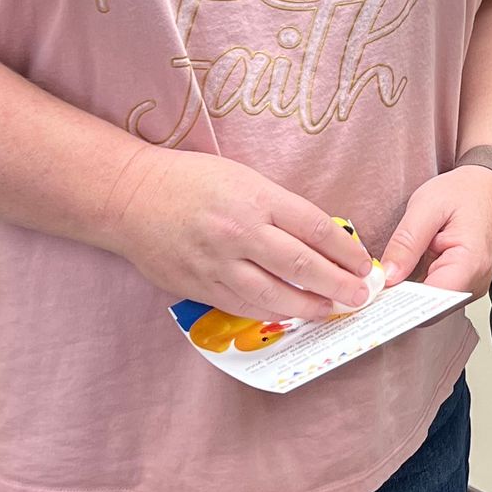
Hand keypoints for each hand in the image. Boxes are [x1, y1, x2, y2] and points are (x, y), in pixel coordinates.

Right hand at [100, 147, 374, 321]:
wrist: (130, 196)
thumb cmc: (190, 180)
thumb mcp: (242, 178)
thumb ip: (278, 208)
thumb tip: (318, 240)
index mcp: (257, 198)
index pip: (316, 229)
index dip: (346, 251)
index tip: (361, 264)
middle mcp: (241, 231)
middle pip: (303, 265)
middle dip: (338, 285)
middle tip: (359, 295)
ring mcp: (219, 262)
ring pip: (275, 295)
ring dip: (309, 306)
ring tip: (329, 310)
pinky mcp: (200, 285)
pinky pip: (243, 305)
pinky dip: (270, 312)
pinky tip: (287, 314)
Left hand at [380, 166, 491, 299]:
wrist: (491, 187)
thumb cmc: (466, 192)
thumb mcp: (427, 206)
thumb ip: (406, 242)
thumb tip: (387, 276)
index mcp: (470, 263)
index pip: (430, 302)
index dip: (399, 301)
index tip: (374, 294)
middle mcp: (475, 283)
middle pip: (429, 308)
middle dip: (398, 299)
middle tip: (371, 284)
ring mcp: (471, 287)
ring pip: (430, 306)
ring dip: (406, 295)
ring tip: (385, 277)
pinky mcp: (463, 285)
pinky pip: (436, 295)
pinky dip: (416, 288)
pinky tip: (401, 275)